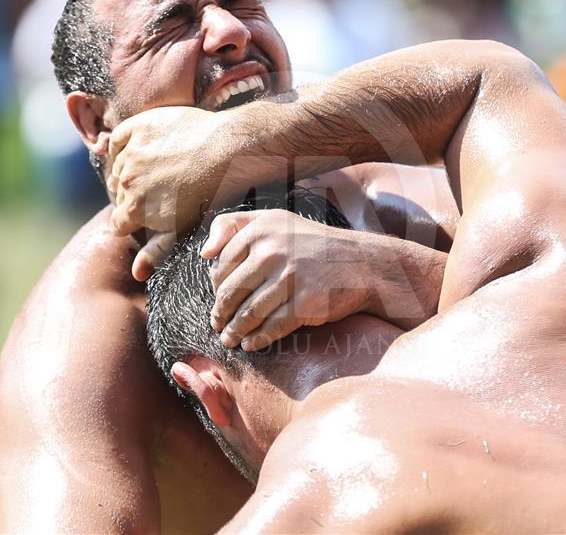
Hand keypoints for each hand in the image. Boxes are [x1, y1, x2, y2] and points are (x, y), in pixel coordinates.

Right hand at [106, 106, 232, 279]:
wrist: (229, 149)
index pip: (117, 223)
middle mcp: (125, 181)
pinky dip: (125, 145)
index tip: (146, 217)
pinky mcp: (138, 128)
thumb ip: (156, 250)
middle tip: (157, 192)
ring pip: (118, 168)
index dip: (131, 222)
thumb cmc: (211, 192)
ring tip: (156, 171)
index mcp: (133, 209)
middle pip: (118, 195)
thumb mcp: (183, 228)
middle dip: (131, 197)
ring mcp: (130, 153)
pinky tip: (141, 150)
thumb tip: (136, 274)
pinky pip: (119, 139)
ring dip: (130, 171)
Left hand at [199, 210, 374, 350]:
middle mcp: (273, 251)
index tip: (219, 300)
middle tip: (217, 325)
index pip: (222, 266)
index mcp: (261, 229)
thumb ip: (234, 226)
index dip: (216, 288)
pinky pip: (272, 327)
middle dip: (220, 314)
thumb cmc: (312, 243)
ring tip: (229, 339)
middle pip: (231, 292)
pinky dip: (257, 339)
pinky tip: (251, 344)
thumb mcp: (275, 220)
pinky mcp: (305, 303)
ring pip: (248, 313)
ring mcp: (290, 277)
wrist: (362, 263)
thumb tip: (203, 253)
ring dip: (234, 331)